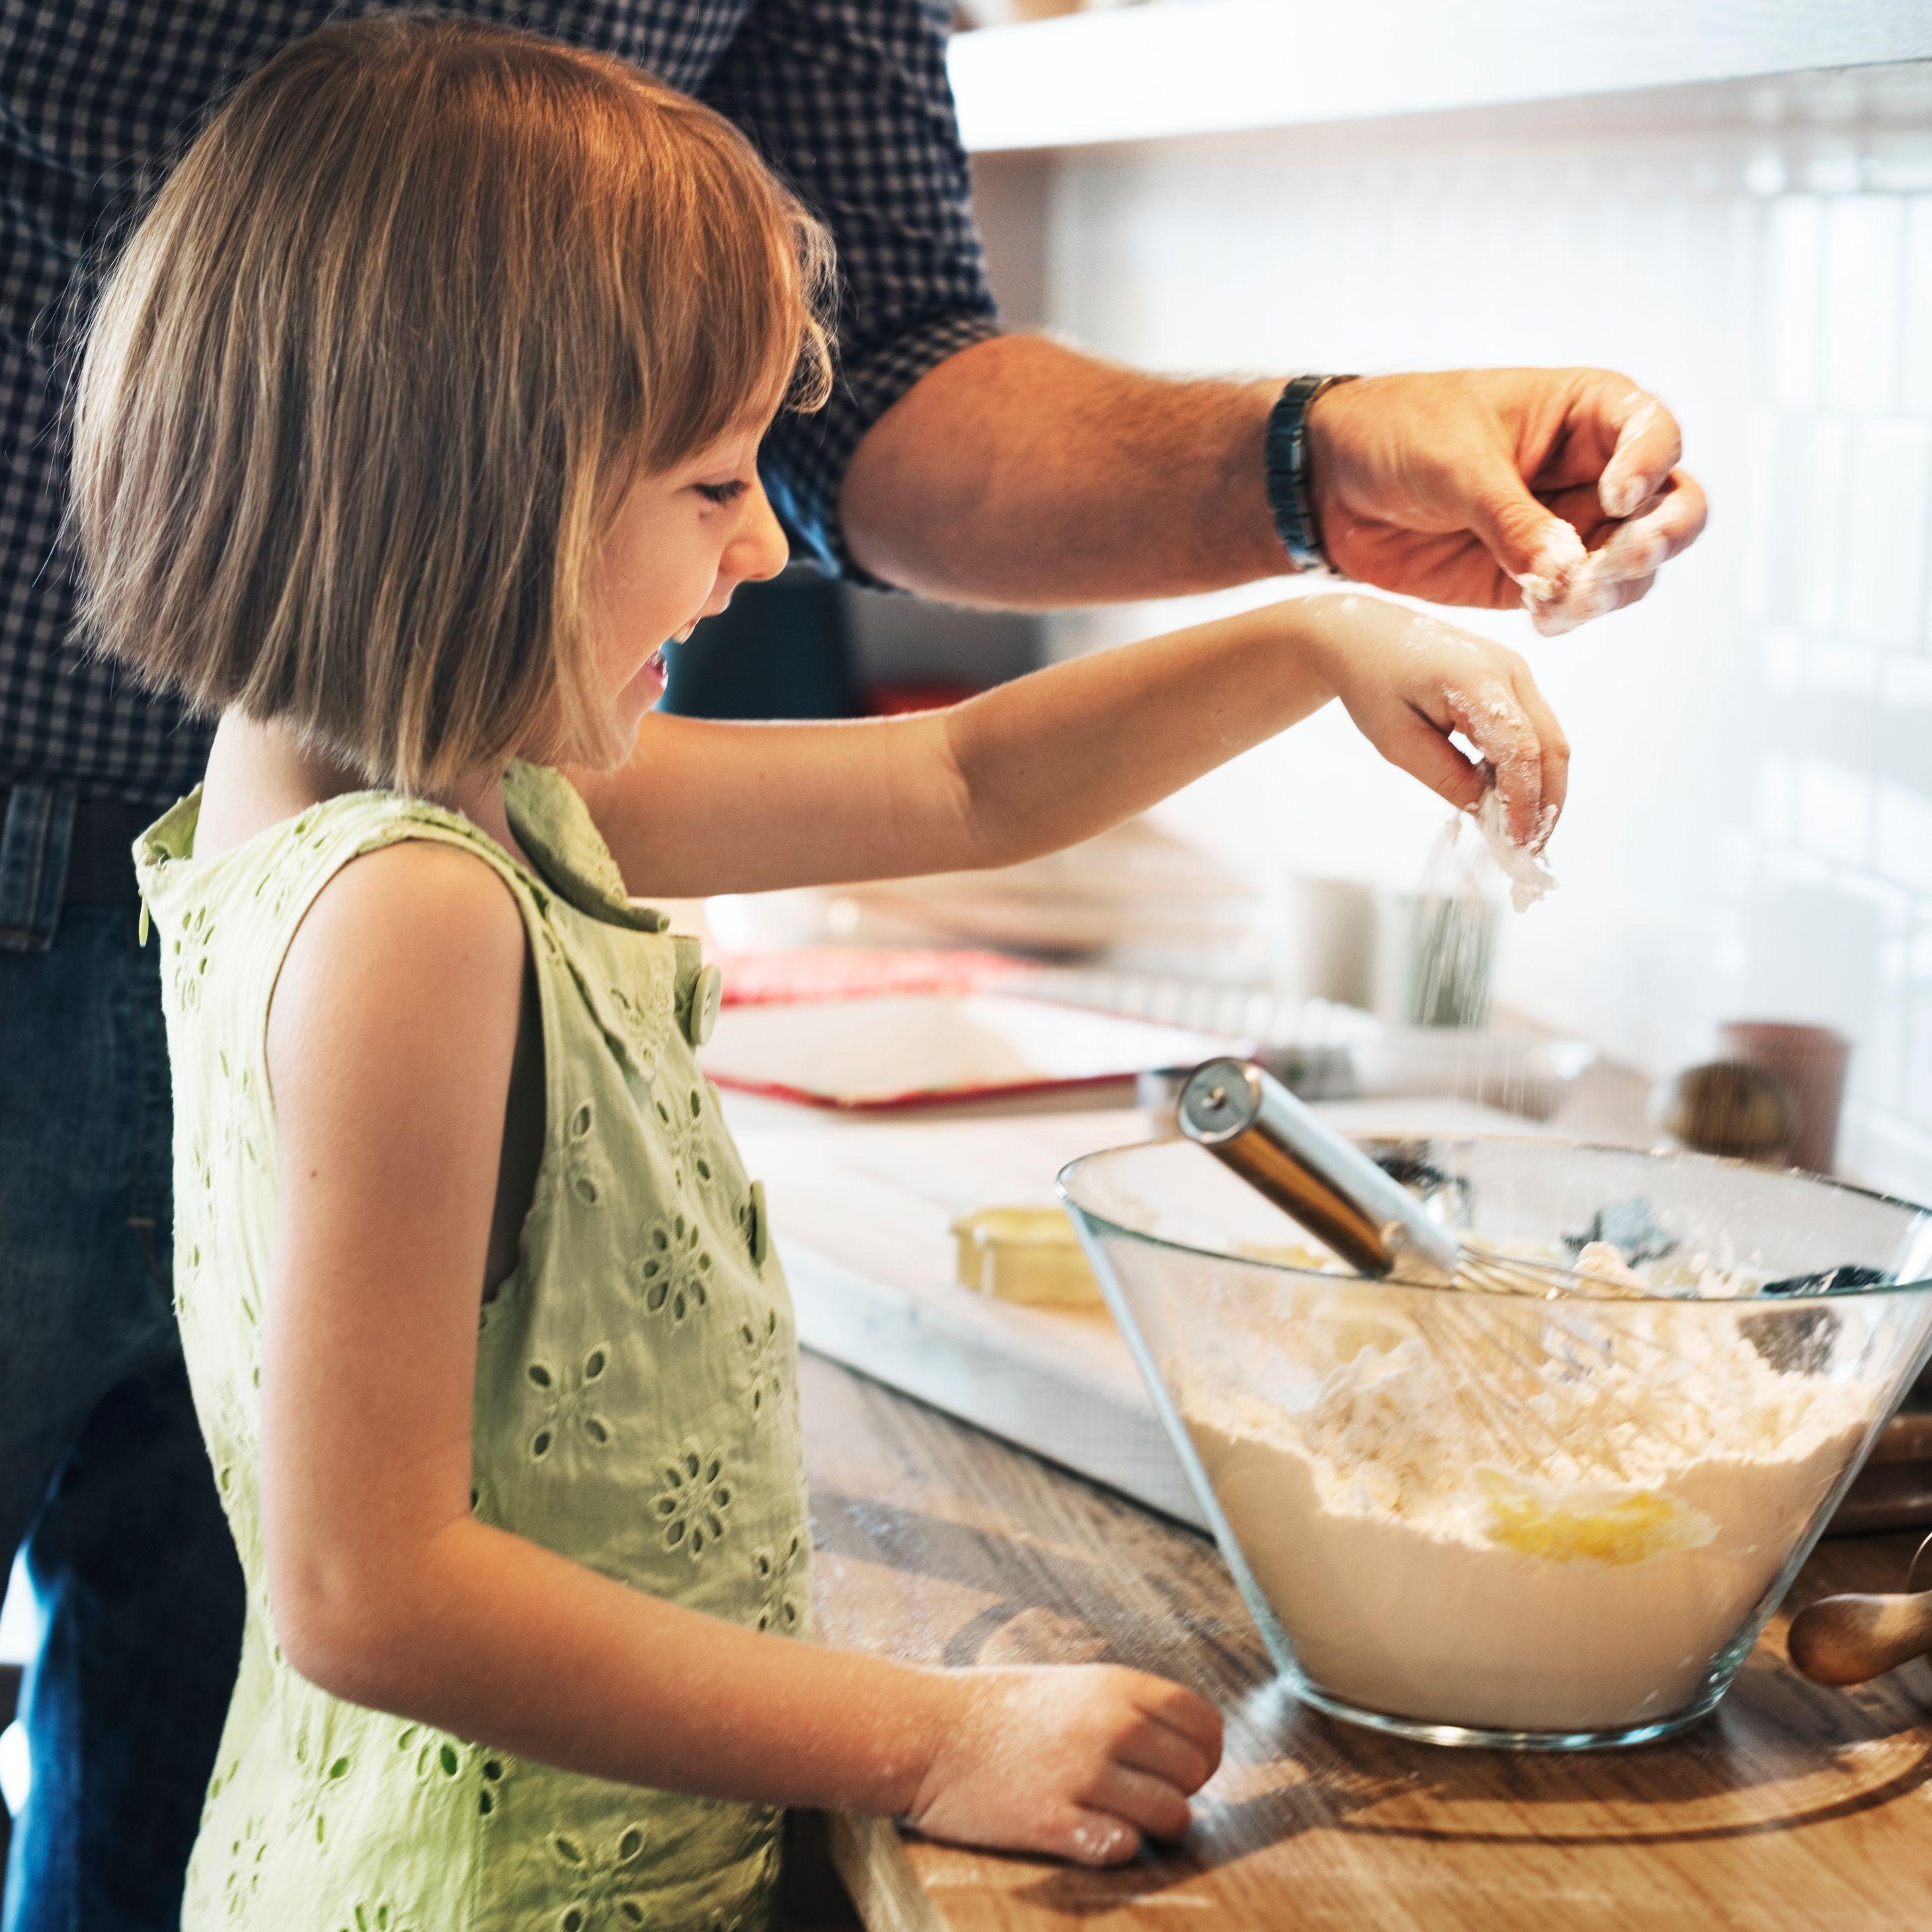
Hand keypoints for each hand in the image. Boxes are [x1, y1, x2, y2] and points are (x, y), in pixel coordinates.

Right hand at [905, 1664, 1223, 1866]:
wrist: (927, 1734)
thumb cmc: (999, 1710)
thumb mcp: (1072, 1684)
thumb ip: (1127, 1708)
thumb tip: (1187, 1746)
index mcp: (1115, 1686)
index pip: (1204, 1722)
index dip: (1204, 1752)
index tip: (1184, 1768)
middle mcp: (1109, 1725)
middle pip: (1195, 1773)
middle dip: (1180, 1791)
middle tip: (1144, 1794)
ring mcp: (1083, 1775)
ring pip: (1171, 1817)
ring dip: (1155, 1826)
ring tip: (1122, 1818)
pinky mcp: (1055, 1823)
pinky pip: (1124, 1848)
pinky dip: (1116, 1847)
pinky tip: (1088, 1832)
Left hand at [1300, 592, 1567, 847]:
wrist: (1362, 635)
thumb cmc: (1371, 684)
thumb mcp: (1397, 741)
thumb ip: (1446, 777)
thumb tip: (1489, 813)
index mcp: (1476, 679)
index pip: (1520, 750)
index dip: (1523, 802)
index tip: (1515, 846)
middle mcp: (1510, 669)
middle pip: (1552, 746)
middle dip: (1547, 803)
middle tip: (1530, 852)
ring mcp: (1517, 671)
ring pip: (1551, 740)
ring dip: (1542, 790)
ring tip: (1521, 835)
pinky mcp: (1513, 680)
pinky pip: (1534, 731)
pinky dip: (1529, 770)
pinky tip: (1507, 801)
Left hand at [1305, 369, 1707, 634]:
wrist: (1335, 483)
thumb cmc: (1399, 435)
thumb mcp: (1456, 464)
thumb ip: (1512, 518)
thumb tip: (1566, 571)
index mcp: (1587, 412)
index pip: (1655, 433)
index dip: (1650, 467)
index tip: (1615, 497)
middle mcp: (1595, 471)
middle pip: (1672, 507)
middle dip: (1659, 538)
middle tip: (1622, 561)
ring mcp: (1571, 528)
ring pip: (1635, 566)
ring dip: (1614, 587)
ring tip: (1565, 599)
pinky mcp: (1538, 577)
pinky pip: (1581, 602)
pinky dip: (1573, 613)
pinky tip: (1544, 617)